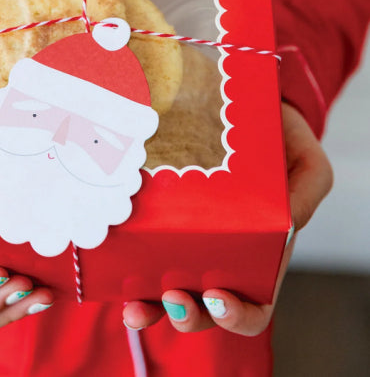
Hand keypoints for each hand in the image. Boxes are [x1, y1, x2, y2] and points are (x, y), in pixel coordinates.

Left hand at [123, 102, 332, 335]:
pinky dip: (125, 265)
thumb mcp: (307, 163)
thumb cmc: (279, 139)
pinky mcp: (156, 213)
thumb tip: (286, 224)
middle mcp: (218, 251)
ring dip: (149, 305)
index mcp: (258, 252)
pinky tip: (112, 268)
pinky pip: (138, 245)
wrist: (243, 105)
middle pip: (202, 305)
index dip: (239, 315)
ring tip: (135, 305)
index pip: (253, 303)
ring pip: (164, 286)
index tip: (217, 299)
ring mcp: (183, 235)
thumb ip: (306, 193)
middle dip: (186, 315)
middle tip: (173, 298)